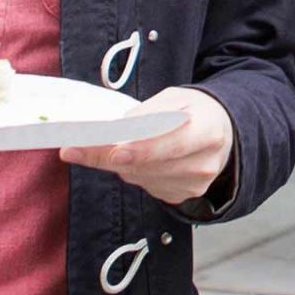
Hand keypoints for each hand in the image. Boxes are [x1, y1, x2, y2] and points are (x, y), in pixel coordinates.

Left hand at [60, 86, 233, 205]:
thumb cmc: (193, 110)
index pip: (173, 144)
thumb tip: (114, 130)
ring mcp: (194, 185)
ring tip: (103, 147)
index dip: (142, 149)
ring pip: (141, 177)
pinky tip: (130, 158)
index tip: (113, 151)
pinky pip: (145, 185)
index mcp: (209, 130)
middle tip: (74, 149)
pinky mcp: (182, 196)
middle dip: (109, 156)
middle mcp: (204, 163)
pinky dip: (131, 171)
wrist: (220, 132)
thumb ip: (148, 114)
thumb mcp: (174, 98)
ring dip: (117, 163)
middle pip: (149, 165)